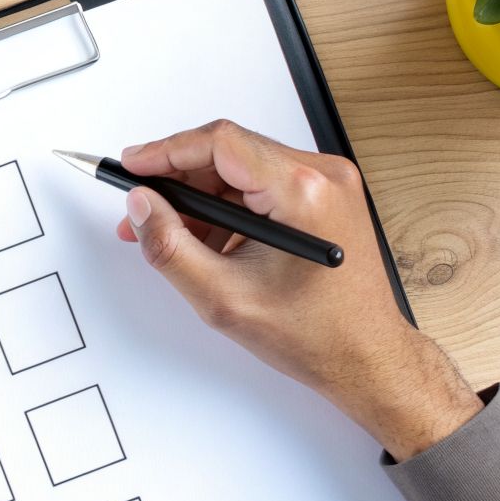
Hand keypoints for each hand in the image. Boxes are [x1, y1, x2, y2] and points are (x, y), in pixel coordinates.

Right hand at [116, 120, 482, 459]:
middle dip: (178, 180)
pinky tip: (207, 240)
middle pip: (229, 152)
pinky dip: (229, 207)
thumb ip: (170, 246)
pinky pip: (263, 185)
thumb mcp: (223, 297)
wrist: (367, 357)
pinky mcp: (326, 198)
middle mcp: (323, 176)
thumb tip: (141, 206)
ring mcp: (329, 184)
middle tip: (143, 209)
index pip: (220, 144)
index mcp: (302, 192)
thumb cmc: (317, 334)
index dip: (166, 151)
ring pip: (243, 170)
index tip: (132, 166)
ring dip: (201, 197)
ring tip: (173, 235)